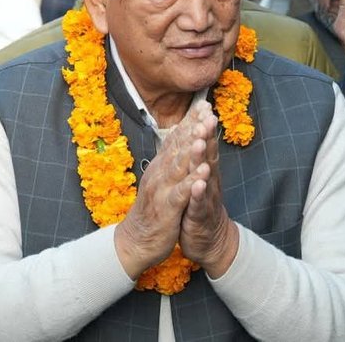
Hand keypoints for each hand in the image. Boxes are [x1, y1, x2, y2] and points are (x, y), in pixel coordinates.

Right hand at [113, 105, 204, 277]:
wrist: (137, 241)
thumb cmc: (153, 210)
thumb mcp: (161, 180)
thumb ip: (169, 158)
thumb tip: (177, 134)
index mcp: (160, 166)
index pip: (176, 139)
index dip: (190, 121)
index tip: (204, 103)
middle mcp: (159, 173)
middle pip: (178, 147)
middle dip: (193, 127)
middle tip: (207, 109)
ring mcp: (162, 189)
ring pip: (178, 166)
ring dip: (192, 149)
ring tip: (204, 134)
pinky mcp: (167, 208)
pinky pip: (181, 194)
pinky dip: (192, 183)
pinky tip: (203, 173)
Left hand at [178, 101, 238, 275]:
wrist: (210, 240)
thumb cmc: (200, 205)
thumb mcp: (199, 178)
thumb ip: (199, 156)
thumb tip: (197, 130)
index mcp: (205, 170)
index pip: (204, 145)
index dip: (203, 126)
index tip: (203, 105)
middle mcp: (209, 181)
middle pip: (208, 155)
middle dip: (207, 136)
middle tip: (207, 117)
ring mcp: (206, 198)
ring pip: (205, 176)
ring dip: (203, 159)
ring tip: (202, 143)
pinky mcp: (200, 216)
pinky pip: (199, 204)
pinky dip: (199, 193)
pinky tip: (199, 184)